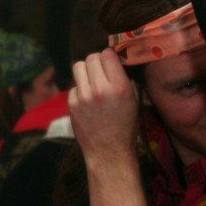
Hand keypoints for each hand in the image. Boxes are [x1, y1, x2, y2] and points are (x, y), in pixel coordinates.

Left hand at [69, 48, 139, 166]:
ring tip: (92, 81)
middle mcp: (99, 89)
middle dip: (96, 62)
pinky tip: (87, 99)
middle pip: (90, 58)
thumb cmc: (126, 126)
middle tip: (101, 71)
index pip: (107, 54)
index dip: (109, 56)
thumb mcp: (134, 100)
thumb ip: (125, 79)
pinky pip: (73, 86)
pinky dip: (79, 89)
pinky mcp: (71, 104)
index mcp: (119, 86)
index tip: (111, 62)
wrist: (108, 151)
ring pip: (78, 67)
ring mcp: (83, 96)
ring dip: (85, 71)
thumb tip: (116, 61)